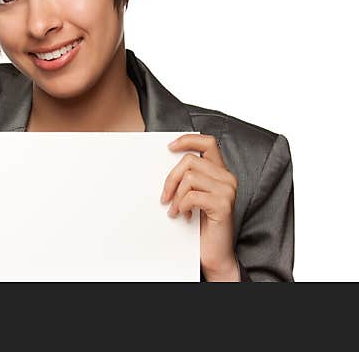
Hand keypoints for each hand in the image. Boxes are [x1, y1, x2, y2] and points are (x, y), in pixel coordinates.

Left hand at [161, 134, 239, 281]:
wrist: (214, 252)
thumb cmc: (202, 224)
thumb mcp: (194, 196)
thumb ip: (188, 178)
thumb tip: (167, 161)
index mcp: (221, 172)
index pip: (207, 143)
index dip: (188, 140)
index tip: (169, 147)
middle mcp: (227, 178)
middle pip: (190, 161)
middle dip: (171, 178)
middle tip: (165, 197)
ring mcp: (227, 191)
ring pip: (189, 178)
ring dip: (176, 196)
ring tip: (176, 209)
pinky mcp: (223, 205)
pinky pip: (192, 196)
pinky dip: (182, 206)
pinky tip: (184, 216)